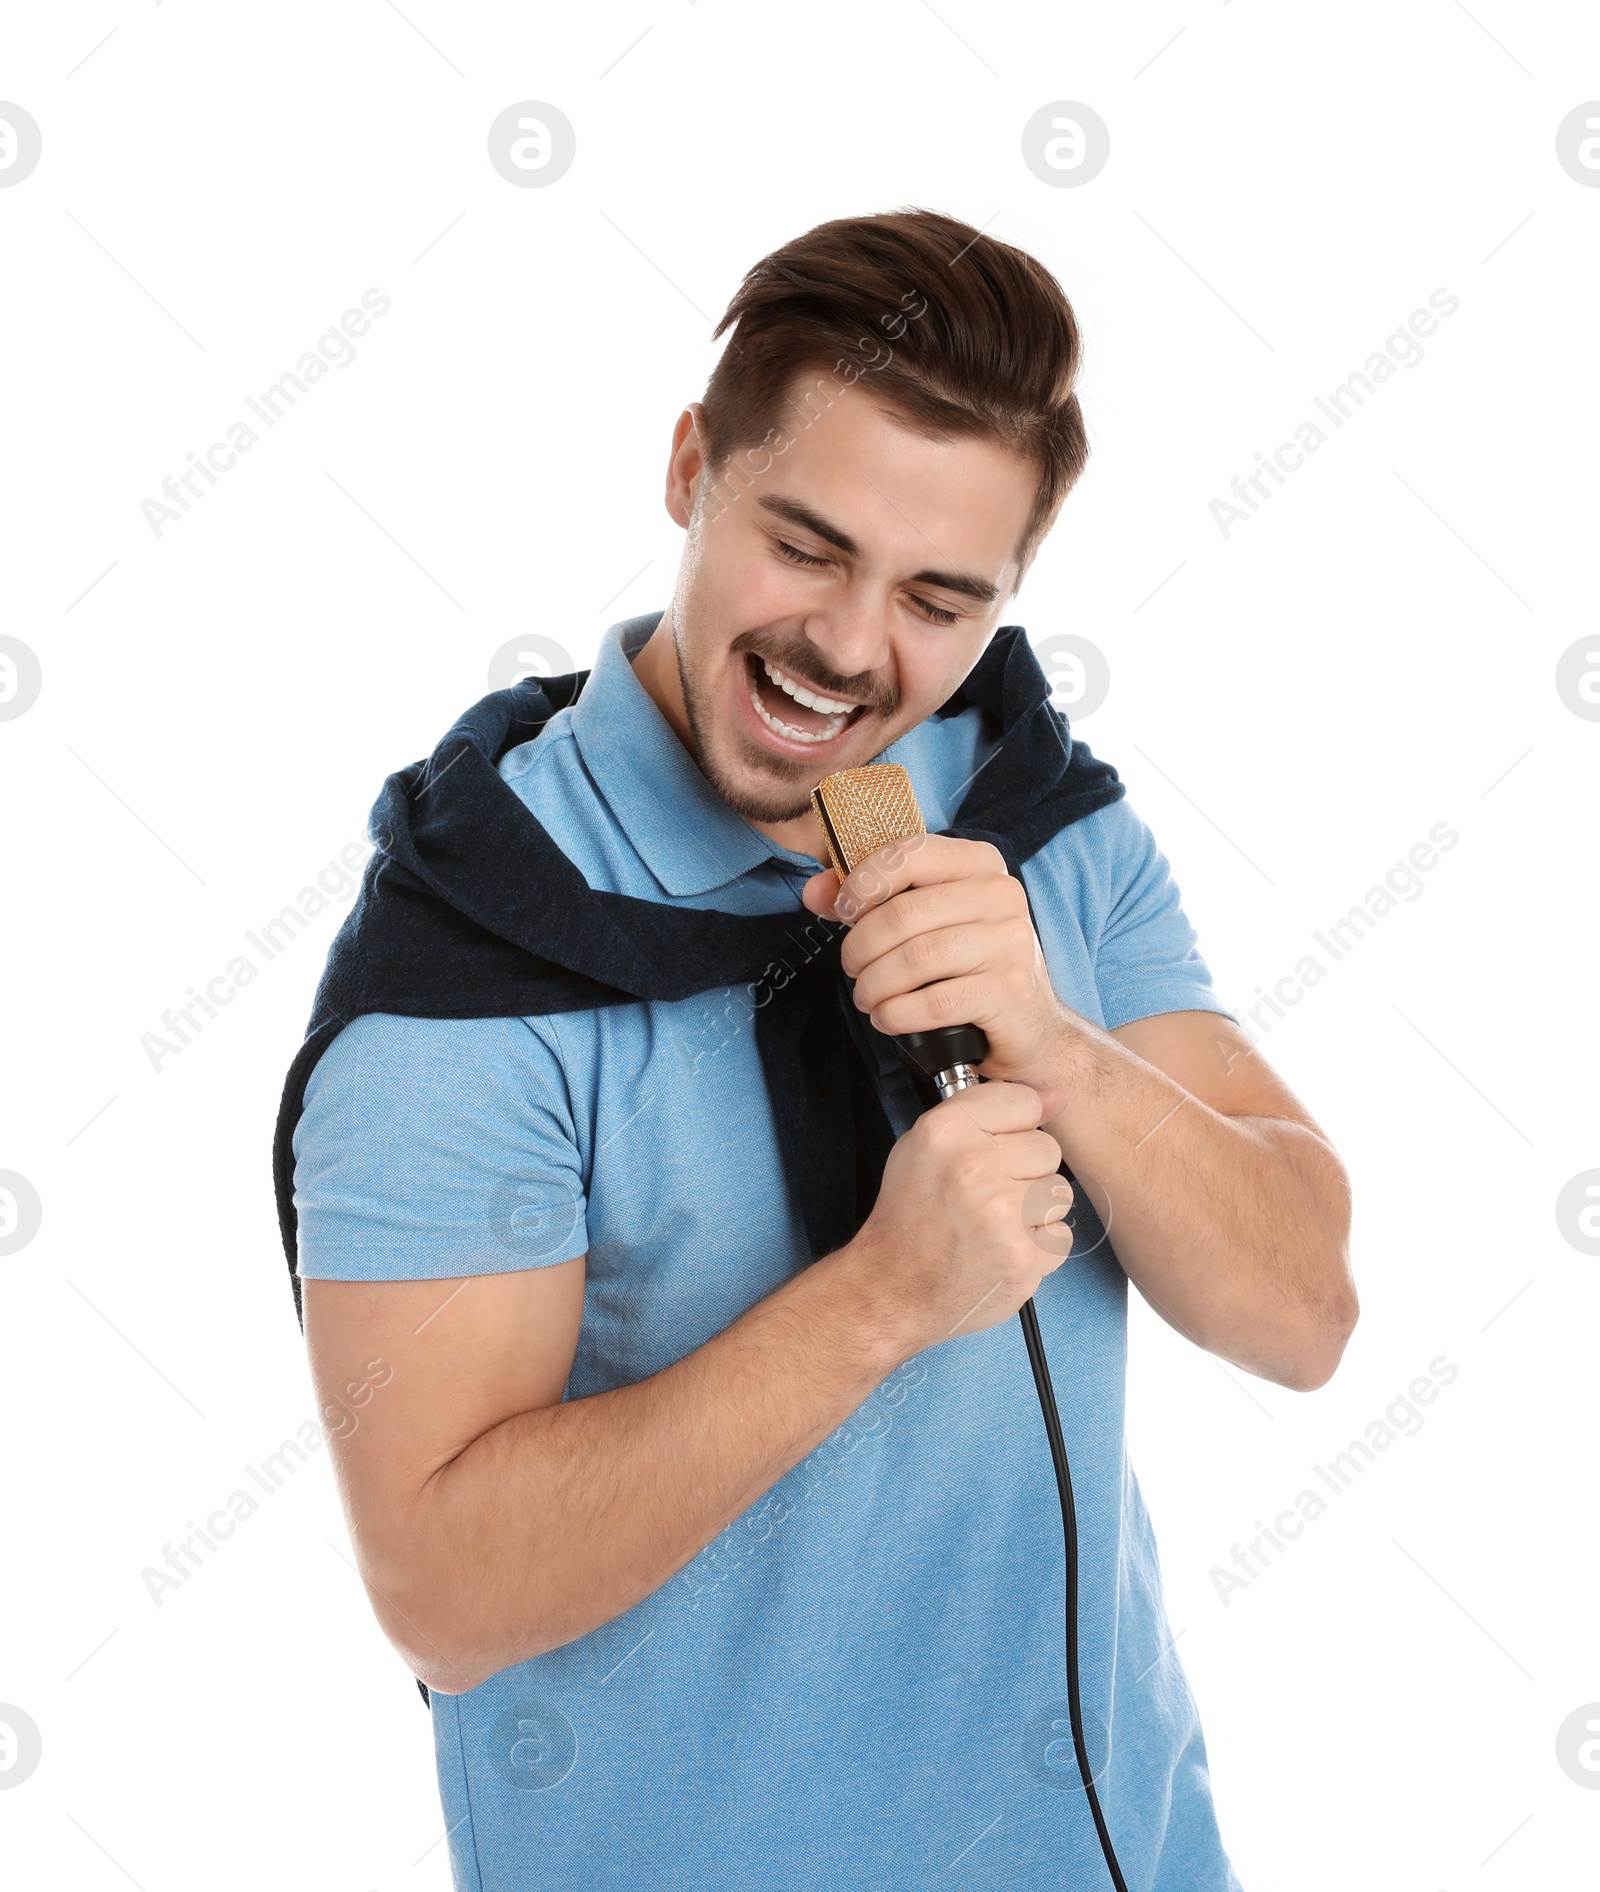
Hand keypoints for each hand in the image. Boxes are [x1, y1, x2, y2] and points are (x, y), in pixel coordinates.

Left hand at [800, 832, 1070, 1088]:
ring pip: (915, 959)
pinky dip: (897, 1014)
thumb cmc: (968, 966)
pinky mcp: (1009, 992)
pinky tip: (888, 1018)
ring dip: (874, 985)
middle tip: (853, 968)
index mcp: (980, 865)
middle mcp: (1002, 895)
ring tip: (867, 997)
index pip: (910, 853)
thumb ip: (869, 900)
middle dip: (861, 947)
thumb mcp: (925, 922)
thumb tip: (815, 892)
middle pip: (904, 914)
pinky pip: (933, 1003)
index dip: (864, 882)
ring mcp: (1010, 943)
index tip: (844, 912)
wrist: (1029, 1025)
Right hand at [843, 1078, 1073, 1355]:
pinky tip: (1002, 1250)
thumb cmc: (910, 1216)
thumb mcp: (925, 1146)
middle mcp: (974, 1164)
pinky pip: (1061, 1235)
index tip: (994, 1150)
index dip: (1012, 1129)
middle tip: (985, 1196)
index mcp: (946, 1130)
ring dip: (1034, 1210)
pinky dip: (1037, 1247)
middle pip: (1047, 1148)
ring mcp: (1002, 1212)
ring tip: (994, 1225)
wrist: (892, 1288)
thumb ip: (989, 1112)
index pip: (1024, 1101)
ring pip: (1058, 1192)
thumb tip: (1058, 1097)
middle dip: (1023, 1172)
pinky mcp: (1023, 1255)